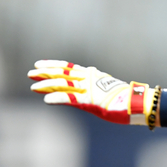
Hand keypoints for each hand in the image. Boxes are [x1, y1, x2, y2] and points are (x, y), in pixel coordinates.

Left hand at [28, 60, 159, 126]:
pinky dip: (57, 98)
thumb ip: (91, 88)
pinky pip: (70, 98)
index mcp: (91, 75)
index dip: (53, 65)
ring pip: (63, 84)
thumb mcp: (103, 89)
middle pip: (62, 72)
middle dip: (45, 72)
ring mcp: (88, 89)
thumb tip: (82, 90)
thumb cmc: (121, 98)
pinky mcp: (90, 100)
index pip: (68, 66)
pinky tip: (46, 100)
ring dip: (46, 84)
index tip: (39, 64)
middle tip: (31, 72)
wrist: (135, 102)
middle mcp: (88, 78)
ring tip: (33, 86)